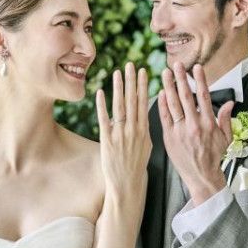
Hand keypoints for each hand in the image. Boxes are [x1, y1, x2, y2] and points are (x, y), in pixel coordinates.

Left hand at [96, 62, 151, 197]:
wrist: (127, 183)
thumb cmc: (137, 164)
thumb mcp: (147, 145)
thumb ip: (144, 127)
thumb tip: (144, 112)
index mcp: (144, 130)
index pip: (144, 103)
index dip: (143, 85)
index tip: (143, 71)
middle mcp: (133, 130)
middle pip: (132, 100)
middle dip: (131, 81)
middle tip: (130, 64)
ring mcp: (120, 135)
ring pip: (119, 106)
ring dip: (118, 88)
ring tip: (117, 72)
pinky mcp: (107, 140)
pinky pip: (104, 119)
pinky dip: (102, 105)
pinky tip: (100, 92)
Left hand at [158, 62, 233, 204]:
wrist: (202, 177)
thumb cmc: (214, 158)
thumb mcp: (226, 138)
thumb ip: (225, 119)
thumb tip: (230, 103)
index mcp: (209, 124)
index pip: (204, 96)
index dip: (200, 80)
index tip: (196, 67)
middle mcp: (194, 126)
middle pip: (186, 97)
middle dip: (181, 79)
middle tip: (176, 64)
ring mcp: (180, 132)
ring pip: (173, 105)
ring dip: (169, 87)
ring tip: (165, 74)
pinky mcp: (169, 138)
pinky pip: (164, 118)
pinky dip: (162, 105)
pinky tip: (160, 93)